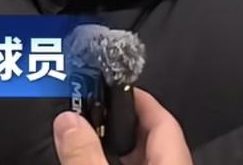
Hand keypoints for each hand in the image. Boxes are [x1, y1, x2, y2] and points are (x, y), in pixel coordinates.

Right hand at [52, 88, 192, 164]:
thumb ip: (84, 154)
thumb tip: (68, 122)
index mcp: (173, 164)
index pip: (165, 120)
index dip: (140, 98)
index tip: (117, 86)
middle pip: (152, 140)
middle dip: (122, 124)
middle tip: (94, 111)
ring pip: (144, 161)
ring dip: (117, 152)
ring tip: (88, 140)